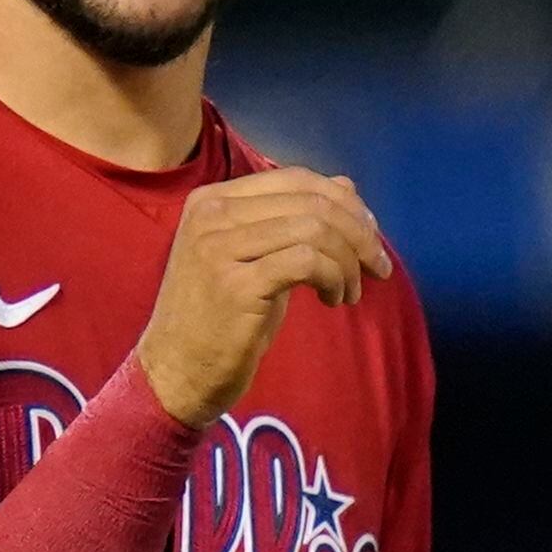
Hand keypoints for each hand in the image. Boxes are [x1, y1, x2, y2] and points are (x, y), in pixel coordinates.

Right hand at [134, 170, 391, 425]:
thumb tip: (348, 186)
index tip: (369, 235)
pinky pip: (307, 262)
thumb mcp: (256, 258)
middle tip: (377, 266)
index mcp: (213, 199)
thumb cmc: (218, 318)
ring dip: (347, 261)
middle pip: (311, 201)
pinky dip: (333, 278)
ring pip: (314, 229)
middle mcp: (212, 214)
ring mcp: (220, 247)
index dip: (343, 202)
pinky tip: (333, 301)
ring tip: (349, 292)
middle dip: (358, 232)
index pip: (296, 178)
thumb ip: (293, 220)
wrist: (175, 372)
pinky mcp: (237, 285)